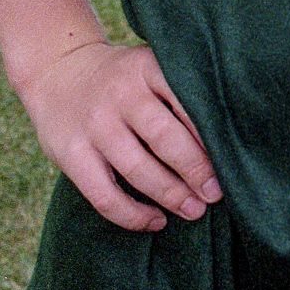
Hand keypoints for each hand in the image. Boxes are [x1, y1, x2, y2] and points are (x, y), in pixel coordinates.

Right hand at [17, 39, 222, 233]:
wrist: (56, 72)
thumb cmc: (123, 80)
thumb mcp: (150, 68)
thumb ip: (181, 93)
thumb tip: (228, 142)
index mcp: (147, 68)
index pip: (187, 102)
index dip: (211, 136)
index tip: (233, 160)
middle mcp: (120, 94)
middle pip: (165, 138)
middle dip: (196, 170)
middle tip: (217, 193)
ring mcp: (94, 124)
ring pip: (137, 169)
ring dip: (171, 195)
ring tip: (195, 210)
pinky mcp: (71, 153)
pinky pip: (104, 195)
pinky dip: (133, 215)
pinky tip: (156, 221)